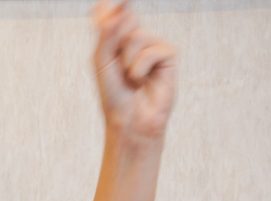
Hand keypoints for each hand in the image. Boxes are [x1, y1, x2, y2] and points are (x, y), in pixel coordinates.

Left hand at [91, 1, 177, 141]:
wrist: (130, 120)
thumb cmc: (114, 95)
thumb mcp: (102, 63)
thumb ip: (107, 35)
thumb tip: (120, 11)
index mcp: (115, 40)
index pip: (111, 15)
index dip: (109, 5)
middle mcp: (134, 39)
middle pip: (124, 18)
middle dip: (115, 36)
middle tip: (115, 64)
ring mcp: (152, 45)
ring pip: (136, 37)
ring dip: (127, 61)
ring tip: (130, 79)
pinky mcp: (168, 54)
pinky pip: (151, 51)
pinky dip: (140, 69)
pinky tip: (142, 81)